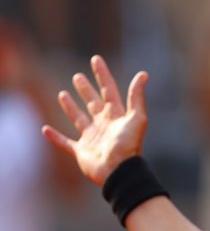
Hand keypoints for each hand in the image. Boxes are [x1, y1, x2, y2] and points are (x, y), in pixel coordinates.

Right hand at [42, 56, 148, 184]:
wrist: (118, 170)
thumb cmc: (128, 145)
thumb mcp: (137, 118)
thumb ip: (136, 97)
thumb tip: (143, 74)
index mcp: (116, 116)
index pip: (108, 90)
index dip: (102, 75)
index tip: (96, 59)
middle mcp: (103, 125)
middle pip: (93, 103)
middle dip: (86, 89)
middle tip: (77, 76)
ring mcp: (92, 138)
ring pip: (79, 119)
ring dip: (71, 107)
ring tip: (62, 94)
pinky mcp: (82, 152)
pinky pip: (65, 143)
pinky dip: (55, 137)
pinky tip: (45, 129)